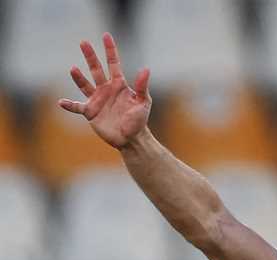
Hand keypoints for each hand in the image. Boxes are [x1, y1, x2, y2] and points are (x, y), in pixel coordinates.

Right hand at [58, 33, 151, 149]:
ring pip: (84, 84)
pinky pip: (77, 106)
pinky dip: (69, 105)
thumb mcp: (143, 102)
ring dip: (78, 77)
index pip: (113, 63)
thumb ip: (142, 86)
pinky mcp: (90, 112)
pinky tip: (61, 102)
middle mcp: (106, 89)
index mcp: (119, 85)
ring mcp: (97, 99)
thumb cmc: (139, 120)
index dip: (110, 49)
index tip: (106, 35)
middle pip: (96, 69)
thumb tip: (146, 69)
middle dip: (90, 56)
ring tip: (73, 69)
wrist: (132, 138)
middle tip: (83, 42)